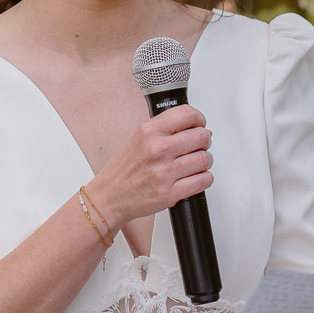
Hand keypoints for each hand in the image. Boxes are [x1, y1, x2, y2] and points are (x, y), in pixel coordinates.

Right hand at [90, 105, 212, 225]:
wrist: (108, 198)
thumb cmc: (123, 170)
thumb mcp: (138, 138)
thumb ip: (164, 129)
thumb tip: (195, 126)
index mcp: (148, 131)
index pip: (187, 114)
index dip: (199, 119)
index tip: (200, 124)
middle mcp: (157, 150)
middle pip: (201, 136)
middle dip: (204, 141)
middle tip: (199, 145)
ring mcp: (164, 172)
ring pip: (205, 159)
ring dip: (205, 161)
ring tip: (196, 163)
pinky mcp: (170, 194)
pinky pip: (203, 180)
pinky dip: (205, 178)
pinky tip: (196, 177)